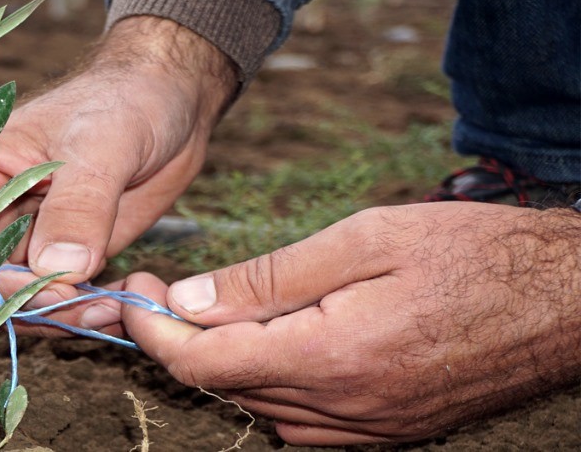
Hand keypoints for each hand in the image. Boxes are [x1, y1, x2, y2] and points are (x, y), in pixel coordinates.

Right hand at [0, 16, 236, 303]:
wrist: (171, 100)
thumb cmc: (125, 102)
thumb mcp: (99, 146)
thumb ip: (77, 205)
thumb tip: (55, 269)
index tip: (48, 291)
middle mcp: (1, 209)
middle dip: (36, 304)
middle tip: (88, 307)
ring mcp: (38, 235)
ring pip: (30, 297)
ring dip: (66, 314)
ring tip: (113, 308)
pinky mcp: (73, 254)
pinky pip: (66, 297)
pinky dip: (88, 310)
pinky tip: (121, 304)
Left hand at [121, 203, 580, 445]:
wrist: (562, 302)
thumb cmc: (466, 255)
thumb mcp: (362, 239)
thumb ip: (270, 278)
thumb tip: (192, 301)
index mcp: (331, 357)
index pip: (205, 364)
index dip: (153, 331)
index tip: (134, 292)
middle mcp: (345, 410)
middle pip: (226, 387)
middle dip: (179, 339)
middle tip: (160, 288)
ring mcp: (369, 430)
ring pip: (260, 406)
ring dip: (224, 362)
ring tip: (210, 306)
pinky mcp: (387, 432)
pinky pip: (303, 420)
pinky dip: (270, 381)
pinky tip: (271, 337)